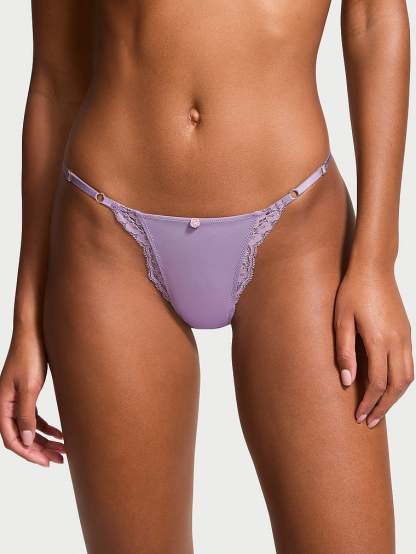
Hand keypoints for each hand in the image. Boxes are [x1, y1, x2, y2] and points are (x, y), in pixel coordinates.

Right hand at [0, 328, 64, 466]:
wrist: (35, 330)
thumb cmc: (30, 355)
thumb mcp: (29, 387)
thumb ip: (26, 415)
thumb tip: (26, 441)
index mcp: (3, 404)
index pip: (11, 438)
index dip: (28, 453)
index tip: (46, 462)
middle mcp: (8, 403)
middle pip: (22, 436)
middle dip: (39, 450)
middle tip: (59, 459)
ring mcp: (18, 398)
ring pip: (30, 428)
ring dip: (45, 440)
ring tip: (63, 450)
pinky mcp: (28, 391)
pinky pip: (35, 417)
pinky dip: (47, 427)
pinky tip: (60, 433)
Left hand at [334, 268, 412, 427]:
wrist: (374, 268)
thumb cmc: (353, 291)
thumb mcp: (341, 320)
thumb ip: (344, 352)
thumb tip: (347, 381)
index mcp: (379, 340)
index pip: (378, 383)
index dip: (369, 403)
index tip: (359, 416)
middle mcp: (397, 341)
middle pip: (398, 386)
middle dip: (384, 407)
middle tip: (370, 422)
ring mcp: (406, 337)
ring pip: (408, 377)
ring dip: (395, 397)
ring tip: (380, 409)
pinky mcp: (407, 332)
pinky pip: (410, 365)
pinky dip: (402, 382)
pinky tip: (389, 387)